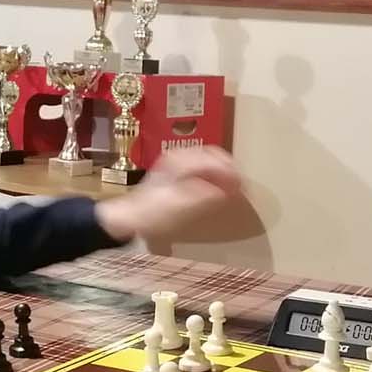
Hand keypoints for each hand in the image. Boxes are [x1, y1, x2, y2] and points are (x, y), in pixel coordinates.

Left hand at [95, 146, 241, 243]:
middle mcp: (178, 156)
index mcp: (180, 162)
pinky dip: (214, 173)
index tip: (243, 187)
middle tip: (242, 186)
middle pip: (213, 154)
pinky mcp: (175, 170)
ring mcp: (176, 161)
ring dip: (223, 170)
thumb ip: (204, 196)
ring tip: (233, 186)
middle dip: (230, 169)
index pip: (213, 160)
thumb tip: (227, 190)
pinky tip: (218, 186)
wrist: (128, 217)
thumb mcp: (179, 207)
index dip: (231, 173)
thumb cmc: (152, 214)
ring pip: (208, 158)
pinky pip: (202, 164)